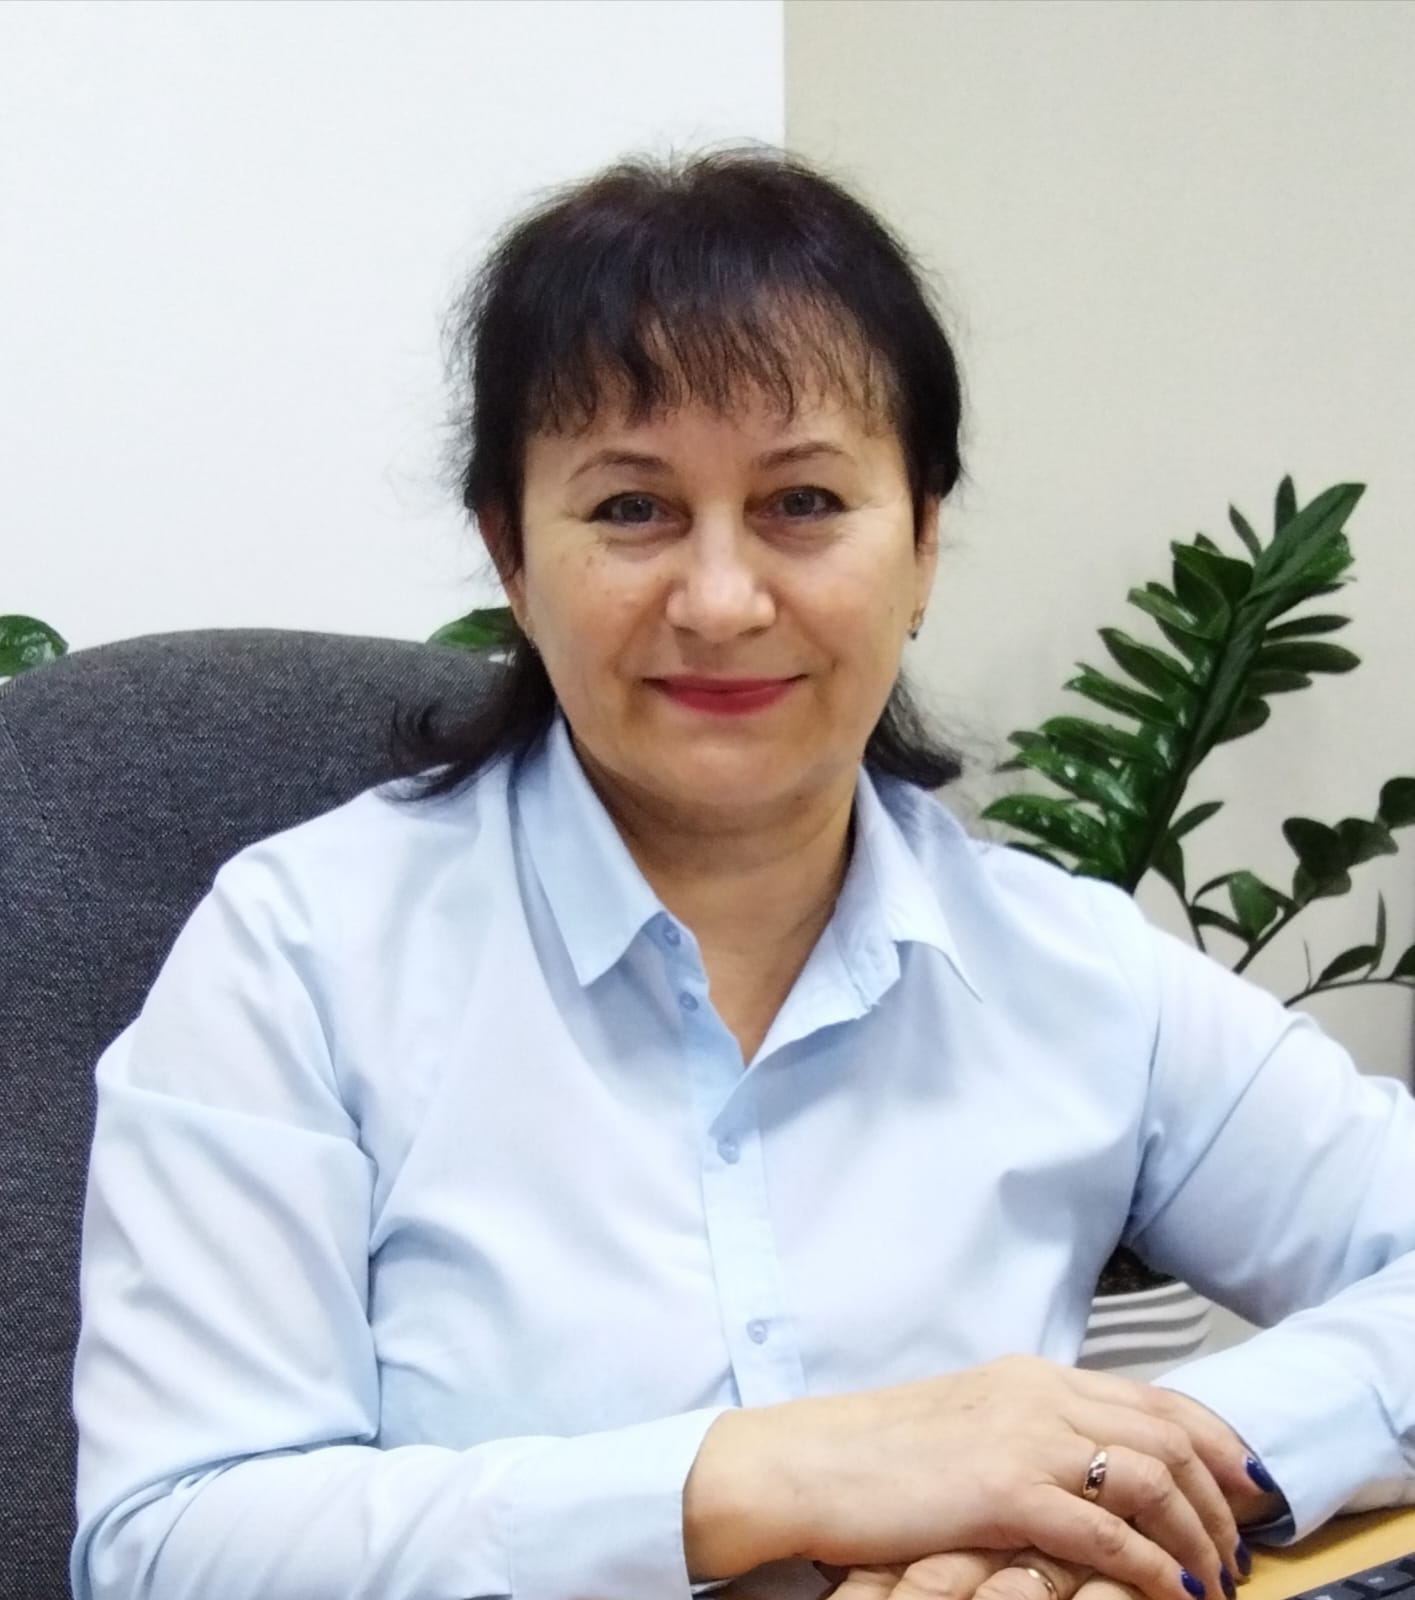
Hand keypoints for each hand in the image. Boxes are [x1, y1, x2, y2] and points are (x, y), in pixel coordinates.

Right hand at [685, 1355, 1249, 1599]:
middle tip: (1239, 1547)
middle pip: (1166, 1434)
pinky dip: (1153, 1568)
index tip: (1244, 1483)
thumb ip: (1029, 1432)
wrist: (808, 1464)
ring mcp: (1023, 1438)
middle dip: (1218, 1495)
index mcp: (1030, 1376)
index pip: (1150, 1397)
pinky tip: (1173, 1594)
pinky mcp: (1005, 1491)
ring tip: (1213, 1579)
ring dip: (1196, 1535)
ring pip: (1151, 1479)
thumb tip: (1088, 1467)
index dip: (1212, 1439)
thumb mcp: (968, 1424)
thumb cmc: (876, 1455)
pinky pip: (1108, 1534)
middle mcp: (1038, 1395)